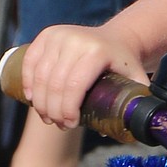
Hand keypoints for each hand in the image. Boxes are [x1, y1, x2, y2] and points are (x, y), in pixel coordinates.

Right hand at [19, 24, 148, 130]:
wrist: (117, 38)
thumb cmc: (125, 66)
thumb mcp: (137, 81)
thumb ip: (138, 105)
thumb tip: (128, 132)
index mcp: (97, 52)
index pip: (74, 86)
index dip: (68, 110)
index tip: (70, 124)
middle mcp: (76, 40)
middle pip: (55, 84)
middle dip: (53, 110)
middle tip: (58, 124)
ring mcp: (59, 35)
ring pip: (40, 75)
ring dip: (40, 101)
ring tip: (47, 117)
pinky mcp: (47, 34)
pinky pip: (30, 61)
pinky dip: (28, 82)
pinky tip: (32, 99)